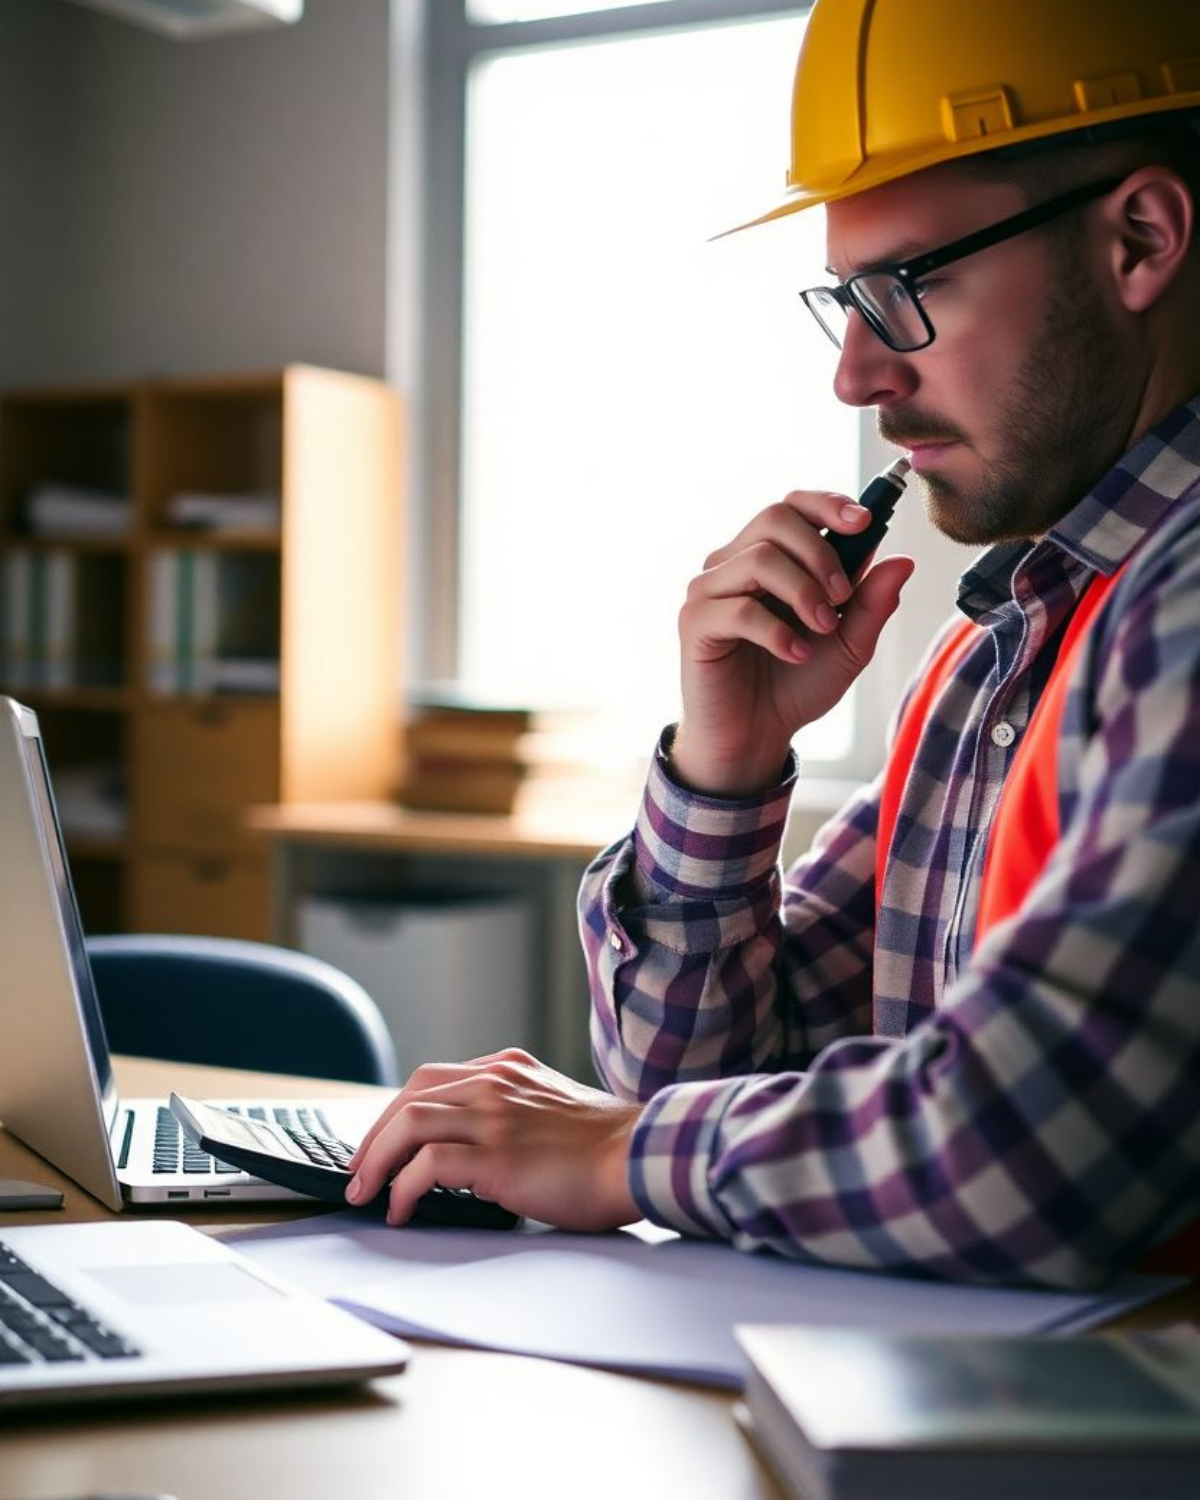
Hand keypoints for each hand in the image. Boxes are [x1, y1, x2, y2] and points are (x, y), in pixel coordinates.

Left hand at [346, 1049, 642, 1230]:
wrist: (640, 1156)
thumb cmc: (605, 1147)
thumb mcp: (550, 1107)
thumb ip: (514, 1111)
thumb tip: (473, 1148)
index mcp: (508, 1068)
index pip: (432, 1079)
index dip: (395, 1112)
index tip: (379, 1144)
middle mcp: (496, 1082)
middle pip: (410, 1095)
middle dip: (374, 1135)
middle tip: (359, 1172)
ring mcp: (496, 1114)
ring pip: (409, 1123)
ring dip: (377, 1161)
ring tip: (367, 1193)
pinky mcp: (498, 1153)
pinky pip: (428, 1164)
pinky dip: (403, 1188)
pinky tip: (402, 1210)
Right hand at [672, 489, 913, 794]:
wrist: (757, 735)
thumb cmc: (796, 685)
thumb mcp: (849, 645)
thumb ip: (873, 604)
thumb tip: (902, 560)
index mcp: (770, 556)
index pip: (793, 505)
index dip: (828, 503)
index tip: (865, 521)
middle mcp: (735, 563)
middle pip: (775, 518)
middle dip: (820, 552)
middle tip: (843, 596)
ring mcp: (710, 590)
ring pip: (759, 559)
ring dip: (803, 592)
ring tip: (822, 629)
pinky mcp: (695, 622)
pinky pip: (739, 609)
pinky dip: (777, 631)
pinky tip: (796, 654)